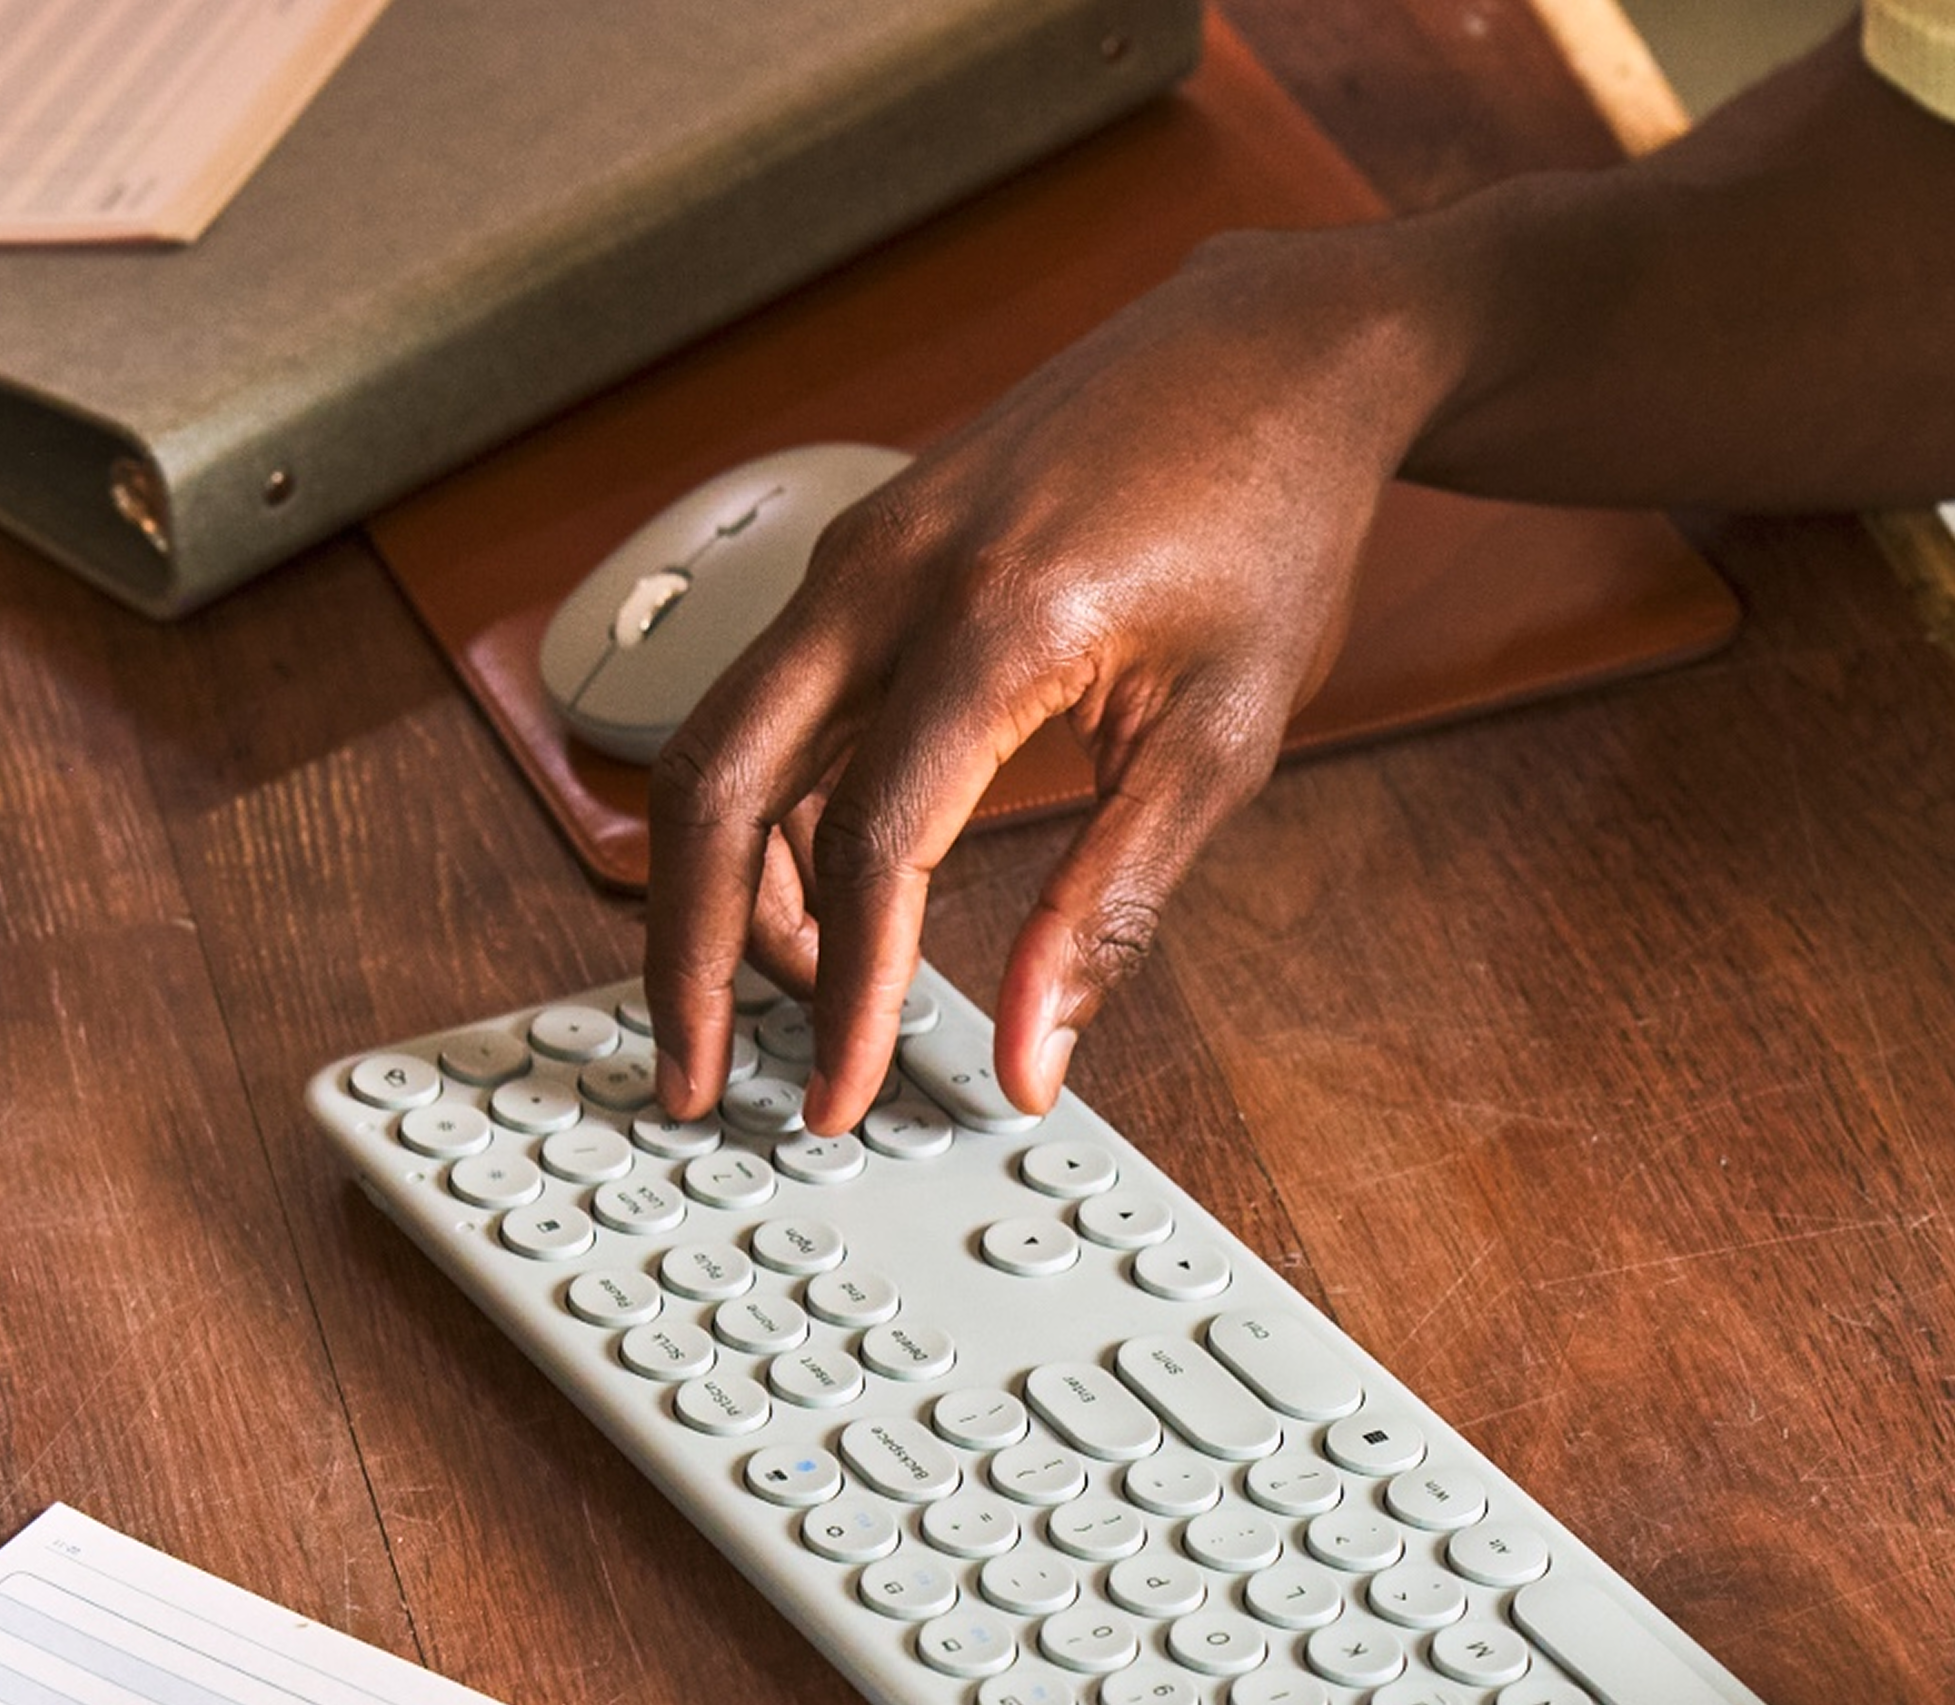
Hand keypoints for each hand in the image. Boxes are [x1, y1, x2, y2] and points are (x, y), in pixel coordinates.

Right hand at [643, 230, 1464, 1136]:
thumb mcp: (1223, 740)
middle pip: (711, 785)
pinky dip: (773, 817)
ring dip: (724, 893)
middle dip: (685, 954)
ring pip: (717, 745)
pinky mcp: (857, 553)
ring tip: (789, 1013)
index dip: (847, 997)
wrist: (1269, 354)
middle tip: (696, 1081)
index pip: (876, 846)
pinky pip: (767, 703)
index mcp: (1000, 620)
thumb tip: (1026, 1059)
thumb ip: (1110, 907)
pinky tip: (834, 902)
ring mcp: (857, 551)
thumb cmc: (1267, 528)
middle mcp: (890, 571)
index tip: (839, 1101)